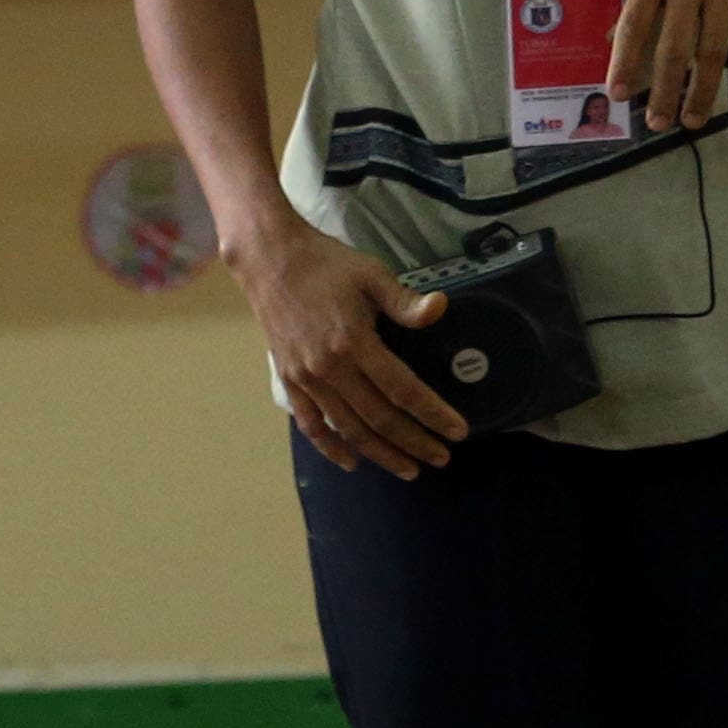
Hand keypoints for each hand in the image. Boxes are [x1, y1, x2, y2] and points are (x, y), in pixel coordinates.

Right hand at [236, 221, 467, 476]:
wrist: (269, 259)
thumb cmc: (327, 264)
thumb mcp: (372, 274)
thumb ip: (405, 301)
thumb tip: (440, 309)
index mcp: (354, 343)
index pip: (402, 390)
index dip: (432, 414)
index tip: (458, 432)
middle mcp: (328, 368)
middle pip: (377, 418)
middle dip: (412, 442)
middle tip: (441, 458)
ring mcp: (305, 378)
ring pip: (347, 428)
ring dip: (378, 452)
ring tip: (408, 468)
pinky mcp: (289, 379)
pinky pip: (310, 423)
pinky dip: (330, 446)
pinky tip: (351, 462)